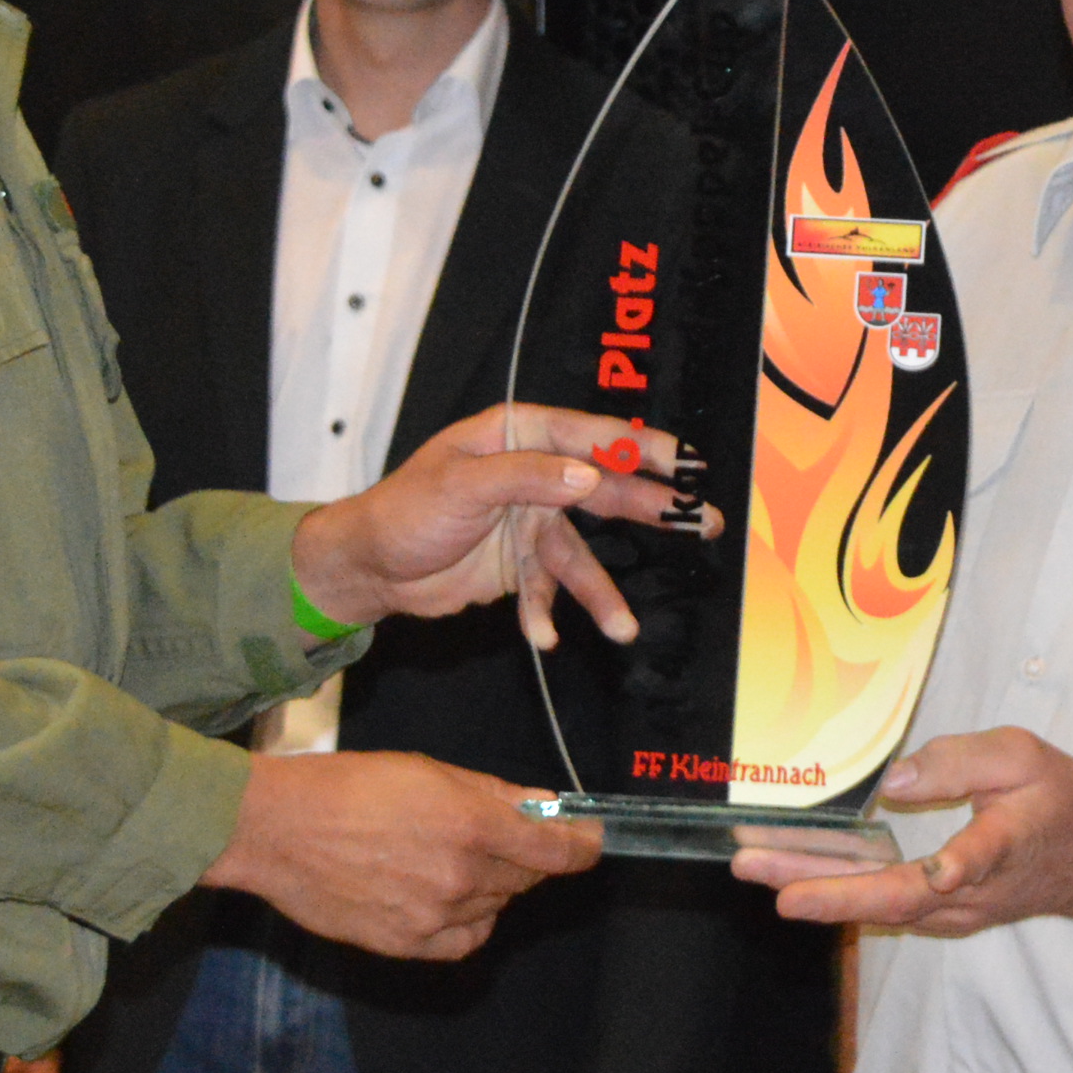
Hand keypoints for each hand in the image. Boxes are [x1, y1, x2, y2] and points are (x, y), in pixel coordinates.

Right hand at [204, 750, 593, 960]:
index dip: (583, 846)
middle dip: (525, 858)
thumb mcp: (428, 772)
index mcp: (471, 826)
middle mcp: (461, 876)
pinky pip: (464, 941)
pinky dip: (467, 922)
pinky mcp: (407, 945)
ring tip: (445, 858)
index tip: (591, 841)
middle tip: (498, 838)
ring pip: (494, 908)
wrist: (277, 830)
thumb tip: (543, 805)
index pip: (557, 851)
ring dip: (489, 886)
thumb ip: (494, 794)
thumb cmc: (347, 787)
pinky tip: (442, 897)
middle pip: (527, 879)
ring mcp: (434, 916)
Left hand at [291, 405, 705, 647]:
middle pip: (605, 491)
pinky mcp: (518, 566)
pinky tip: (544, 637)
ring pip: (580, 557)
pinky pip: (546, 592)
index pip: (593, 435)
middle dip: (653, 510)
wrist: (367, 569)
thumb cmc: (403, 511)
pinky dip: (546, 615)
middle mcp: (533, 474)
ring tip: (624, 628)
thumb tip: (589, 476)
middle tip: (705, 522)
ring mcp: (528, 522)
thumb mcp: (462, 486)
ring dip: (600, 594)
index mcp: (519, 436)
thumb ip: (528, 477)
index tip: (688, 464)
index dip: (645, 447)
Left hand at [736, 730, 1072, 935]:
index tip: (942, 872)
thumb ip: (960, 761)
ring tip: (754, 865)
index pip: (978, 859)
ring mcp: (954, 909)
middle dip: (822, 884)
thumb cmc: (1058, 801)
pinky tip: (788, 871)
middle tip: (757, 868)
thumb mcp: (1023, 758)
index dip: (957, 868)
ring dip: (814, 886)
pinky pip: (881, 902)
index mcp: (1004, 844)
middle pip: (893, 896)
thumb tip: (894, 782)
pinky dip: (832, 888)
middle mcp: (973, 891)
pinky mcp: (940, 911)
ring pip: (877, 905)